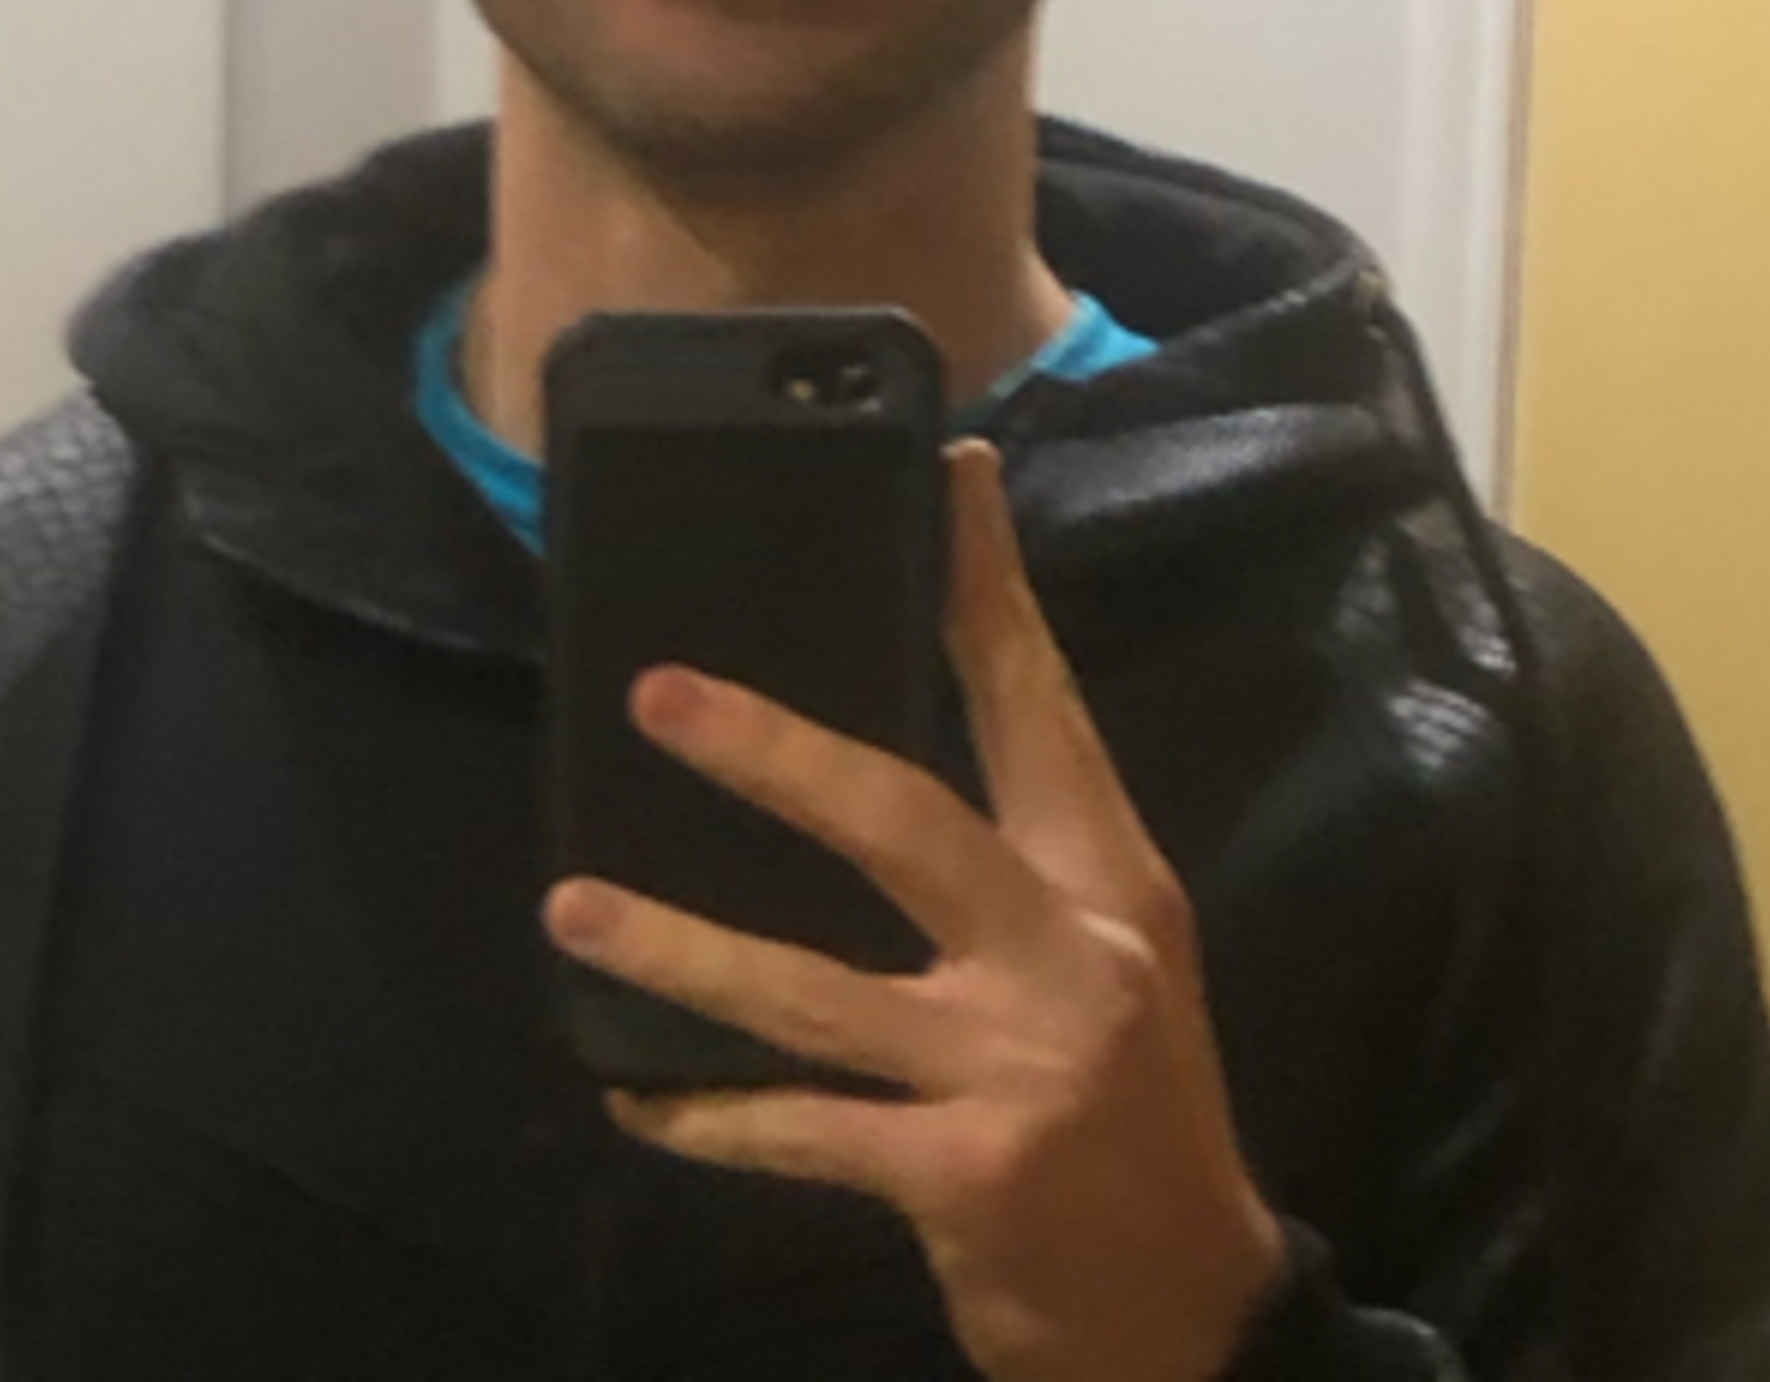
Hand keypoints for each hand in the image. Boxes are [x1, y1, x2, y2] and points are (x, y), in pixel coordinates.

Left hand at [542, 440, 1286, 1381]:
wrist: (1197, 1316)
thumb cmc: (1132, 1107)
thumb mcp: (1114, 954)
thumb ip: (1023, 851)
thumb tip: (882, 745)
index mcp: (1107, 879)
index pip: (1037, 706)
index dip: (988, 588)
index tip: (947, 472)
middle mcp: (1067, 953)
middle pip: (905, 820)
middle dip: (776, 753)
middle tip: (657, 696)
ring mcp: (1012, 1068)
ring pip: (814, 992)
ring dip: (681, 949)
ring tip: (572, 904)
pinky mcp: (959, 1175)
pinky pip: (800, 1129)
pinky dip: (708, 1114)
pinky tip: (633, 1097)